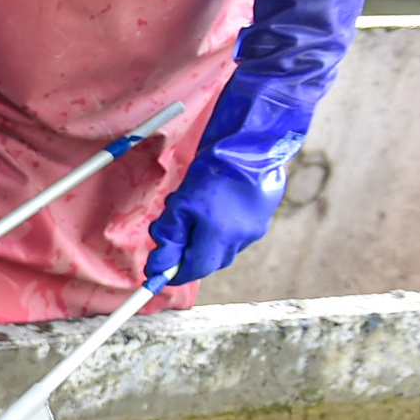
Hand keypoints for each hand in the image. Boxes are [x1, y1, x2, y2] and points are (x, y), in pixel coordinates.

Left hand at [141, 156, 275, 290]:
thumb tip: (158, 268)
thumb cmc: (212, 172)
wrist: (250, 146)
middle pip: (208, 262)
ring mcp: (254, 232)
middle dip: (186, 255)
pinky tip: (212, 211)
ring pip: (221, 250)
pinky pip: (235, 238)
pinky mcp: (261, 222)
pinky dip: (219, 232)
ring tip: (193, 215)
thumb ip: (169, 238)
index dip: (173, 273)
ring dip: (202, 242)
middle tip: (171, 236)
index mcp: (220, 237)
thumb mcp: (180, 204)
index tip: (157, 270)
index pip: (193, 270)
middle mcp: (241, 240)